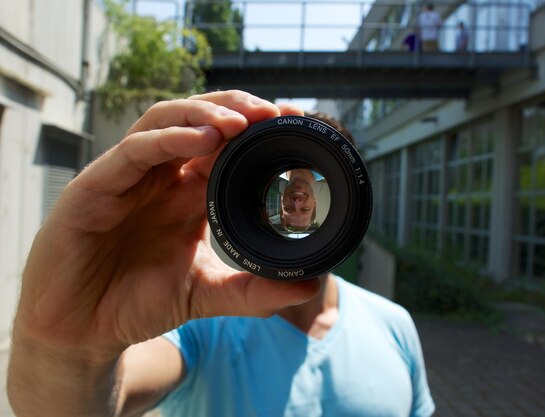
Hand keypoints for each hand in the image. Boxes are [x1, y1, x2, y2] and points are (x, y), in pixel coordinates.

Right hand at [12, 90, 319, 358]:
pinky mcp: (96, 187)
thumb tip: (308, 286)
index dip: (259, 127)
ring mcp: (129, 178)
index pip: (225, 143)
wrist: (83, 333)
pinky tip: (202, 139)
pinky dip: (169, 139)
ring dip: (205, 113)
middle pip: (198, 118)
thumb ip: (252, 291)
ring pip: (165, 120)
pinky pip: (134, 150)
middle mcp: (160, 177)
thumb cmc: (136, 305)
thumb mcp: (205, 294)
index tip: (296, 121)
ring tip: (242, 121)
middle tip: (275, 113)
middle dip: (238, 108)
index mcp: (187, 193)